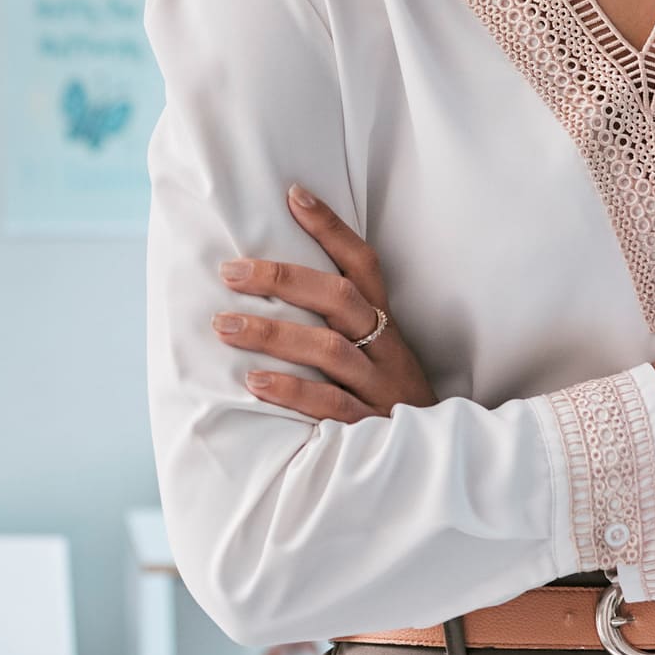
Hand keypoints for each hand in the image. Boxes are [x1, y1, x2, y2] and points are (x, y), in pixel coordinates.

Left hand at [214, 186, 439, 426]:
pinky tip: (254, 382)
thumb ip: (339, 324)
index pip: (363, 265)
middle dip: (282, 278)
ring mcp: (379, 388)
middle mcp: (385, 349)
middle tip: (229, 271)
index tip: (294, 194)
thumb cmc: (387, 400)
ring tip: (225, 325)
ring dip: (273, 335)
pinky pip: (330, 406)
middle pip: (339, 299)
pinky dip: (292, 391)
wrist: (428, 461)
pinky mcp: (369, 427)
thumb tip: (276, 285)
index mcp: (386, 325)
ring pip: (329, 350)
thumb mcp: (377, 355)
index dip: (332, 229)